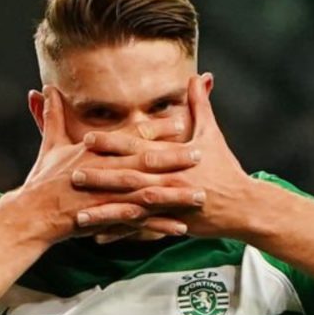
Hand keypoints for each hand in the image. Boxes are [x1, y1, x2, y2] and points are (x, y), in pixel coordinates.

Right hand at [9, 84, 202, 243]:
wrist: (33, 213)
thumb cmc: (42, 180)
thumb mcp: (49, 144)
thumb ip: (52, 116)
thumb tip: (44, 89)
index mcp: (97, 150)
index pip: (132, 136)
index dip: (158, 129)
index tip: (180, 122)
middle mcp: (106, 170)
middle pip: (148, 161)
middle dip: (176, 158)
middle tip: (201, 155)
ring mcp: (109, 195)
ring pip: (150, 193)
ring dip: (177, 195)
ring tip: (200, 195)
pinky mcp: (108, 218)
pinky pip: (140, 224)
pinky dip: (161, 226)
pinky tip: (181, 228)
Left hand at [73, 73, 255, 241]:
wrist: (242, 205)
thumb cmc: (225, 168)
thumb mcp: (212, 133)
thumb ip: (199, 105)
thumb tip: (198, 76)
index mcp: (173, 157)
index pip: (137, 147)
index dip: (112, 143)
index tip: (87, 138)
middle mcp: (168, 181)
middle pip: (129, 178)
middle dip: (99, 177)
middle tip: (71, 175)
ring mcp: (168, 205)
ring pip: (130, 209)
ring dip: (104, 211)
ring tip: (77, 215)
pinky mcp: (170, 223)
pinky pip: (140, 231)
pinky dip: (119, 234)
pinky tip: (97, 238)